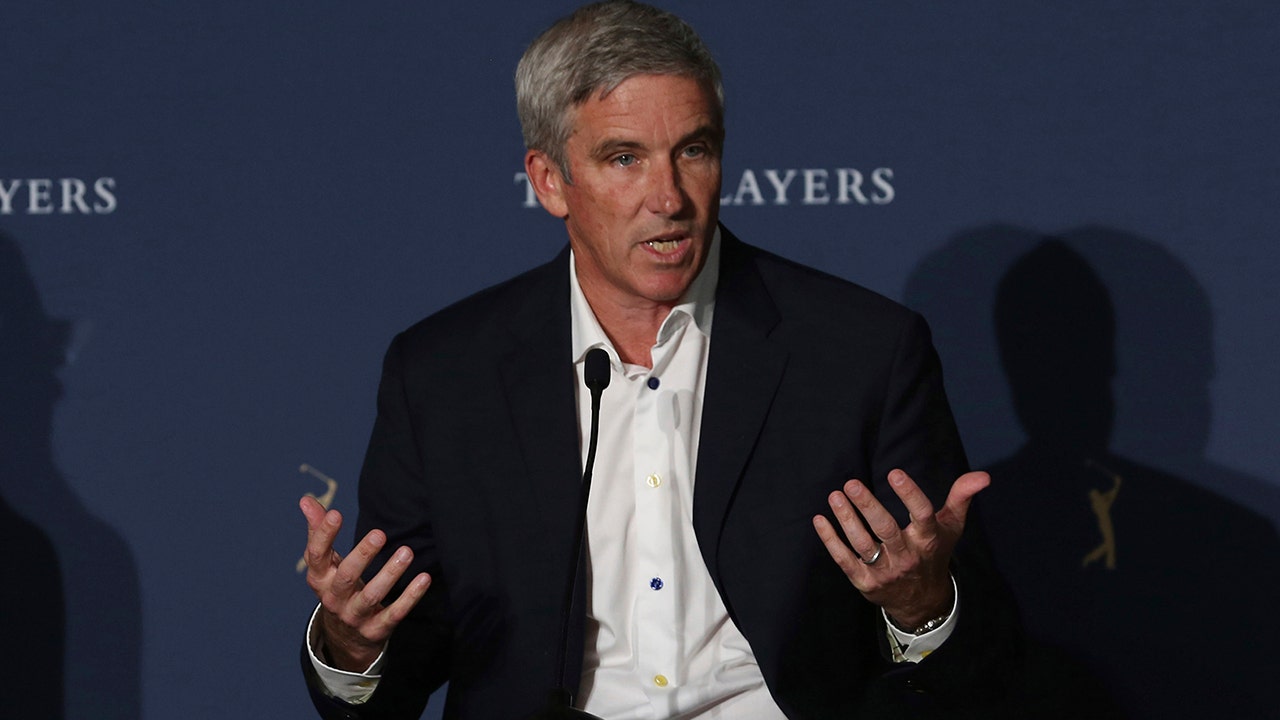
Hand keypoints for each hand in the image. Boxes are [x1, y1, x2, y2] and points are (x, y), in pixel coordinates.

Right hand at [300, 495, 430, 671]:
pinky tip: (424, 578)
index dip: (324, 536)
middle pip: (346, 577)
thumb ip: (318, 531)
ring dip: (390, 574)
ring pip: (371, 596)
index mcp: (319, 579)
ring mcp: (354, 616)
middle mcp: (333, 598)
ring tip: (407, 552)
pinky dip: (410, 597)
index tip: (336, 513)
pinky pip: (394, 614)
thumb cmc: (338, 586)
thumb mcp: (326, 563)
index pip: (316, 556)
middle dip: (362, 555)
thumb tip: (306, 500)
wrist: (345, 636)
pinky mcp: (375, 630)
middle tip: (379, 533)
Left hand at [812, 469, 988, 628]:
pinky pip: (845, 561)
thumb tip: (982, 476)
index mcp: (928, 540)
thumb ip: (961, 498)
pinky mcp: (865, 582)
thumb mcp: (951, 527)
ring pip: (863, 544)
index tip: (895, 473)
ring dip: (846, 520)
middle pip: (886, 530)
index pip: (921, 514)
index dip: (909, 494)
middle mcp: (907, 556)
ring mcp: (885, 571)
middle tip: (851, 484)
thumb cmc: (934, 554)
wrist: (923, 602)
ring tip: (835, 496)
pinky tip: (820, 520)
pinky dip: (831, 541)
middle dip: (868, 506)